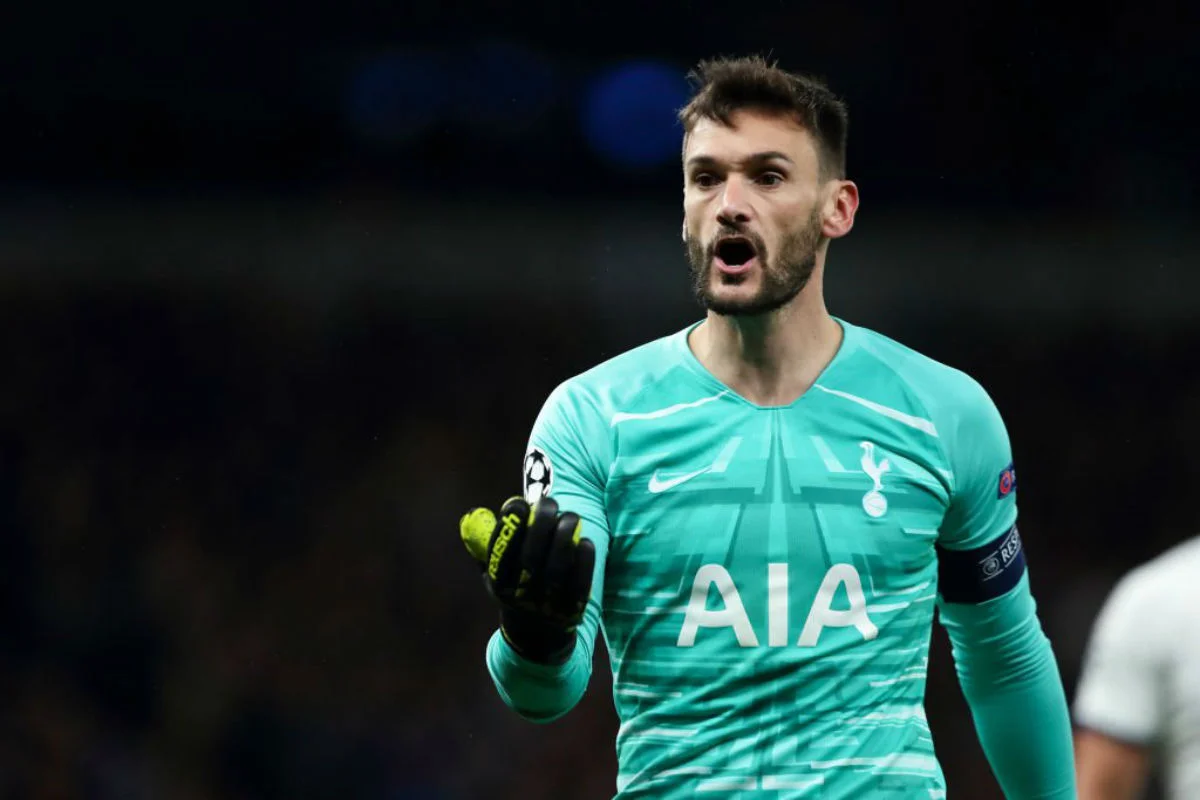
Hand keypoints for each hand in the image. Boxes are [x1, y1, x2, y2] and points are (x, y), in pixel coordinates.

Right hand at [460, 496, 595, 663]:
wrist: (536, 634)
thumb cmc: (515, 587)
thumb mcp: (493, 572)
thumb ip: (486, 544)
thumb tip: (475, 514)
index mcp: (499, 585)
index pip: (501, 552)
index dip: (509, 525)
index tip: (518, 502)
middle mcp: (521, 597)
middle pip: (531, 557)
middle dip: (541, 523)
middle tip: (549, 502)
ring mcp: (547, 606)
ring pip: (557, 567)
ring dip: (565, 536)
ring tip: (570, 517)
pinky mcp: (572, 611)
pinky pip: (580, 582)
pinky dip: (584, 560)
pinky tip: (585, 541)